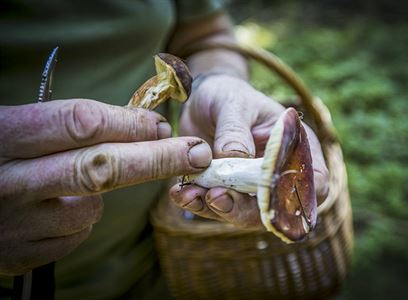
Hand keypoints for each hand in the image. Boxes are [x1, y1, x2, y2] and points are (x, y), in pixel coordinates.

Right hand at [0, 99, 211, 274]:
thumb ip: (72, 124)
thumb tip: (146, 128)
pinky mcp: (21, 255)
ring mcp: (14, 224)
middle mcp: (7, 182)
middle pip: (102, 168)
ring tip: (70, 181)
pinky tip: (55, 209)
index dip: (129, 123)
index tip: (160, 124)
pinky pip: (75, 234)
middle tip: (197, 153)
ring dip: (99, 192)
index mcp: (4, 137)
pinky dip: (78, 219)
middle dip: (158, 160)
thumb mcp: (19, 127)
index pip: (82, 124)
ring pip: (91, 206)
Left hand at [169, 74, 327, 227]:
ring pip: (242, 213)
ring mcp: (251, 188)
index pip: (315, 181)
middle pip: (275, 206)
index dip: (299, 194)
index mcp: (297, 148)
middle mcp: (278, 173)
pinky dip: (197, 204)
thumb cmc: (229, 95)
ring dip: (215, 209)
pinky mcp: (226, 192)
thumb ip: (236, 132)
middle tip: (216, 197)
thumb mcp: (233, 104)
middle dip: (244, 208)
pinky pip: (215, 206)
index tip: (268, 193)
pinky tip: (180, 194)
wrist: (204, 100)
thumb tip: (237, 161)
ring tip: (189, 195)